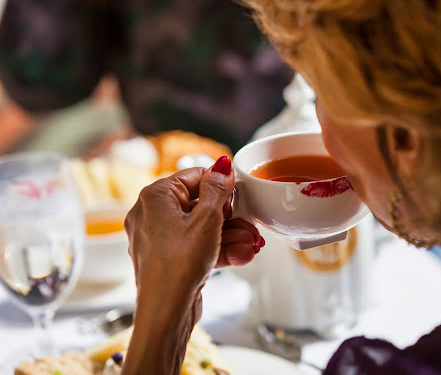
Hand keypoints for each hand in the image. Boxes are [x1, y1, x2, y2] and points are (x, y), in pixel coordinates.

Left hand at [121, 157, 264, 374]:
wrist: (167, 312)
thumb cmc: (179, 266)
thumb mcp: (207, 219)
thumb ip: (217, 189)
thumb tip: (222, 166)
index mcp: (154, 197)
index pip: (193, 176)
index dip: (219, 186)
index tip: (237, 196)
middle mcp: (151, 214)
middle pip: (199, 203)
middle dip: (229, 217)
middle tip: (248, 223)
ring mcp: (159, 238)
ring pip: (201, 228)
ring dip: (229, 235)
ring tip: (251, 243)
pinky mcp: (168, 258)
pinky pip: (196, 245)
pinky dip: (217, 249)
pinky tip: (241, 254)